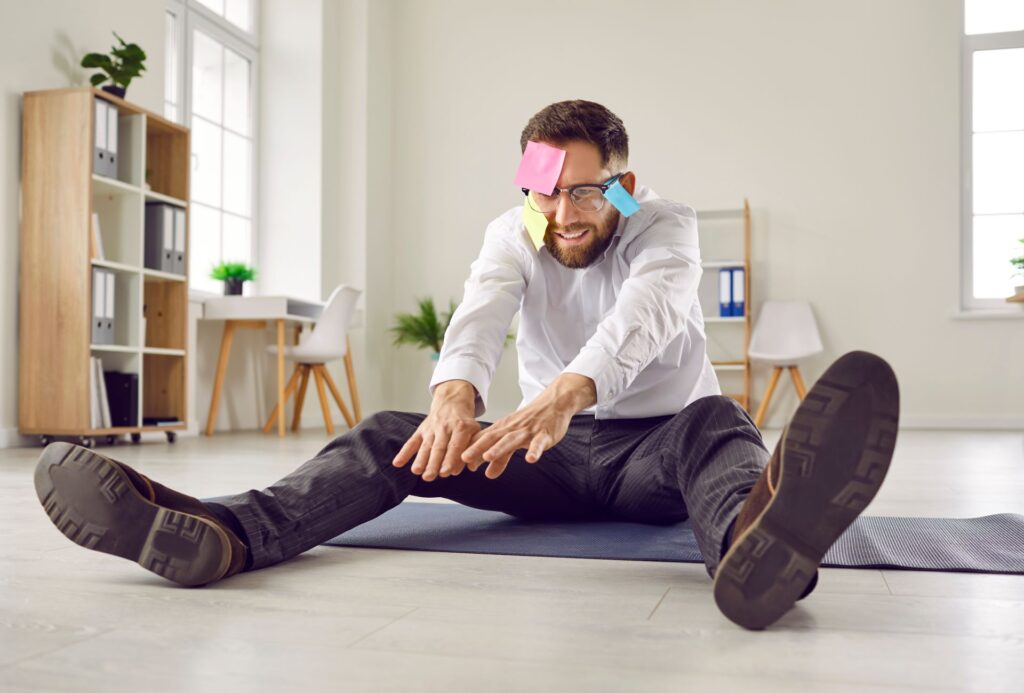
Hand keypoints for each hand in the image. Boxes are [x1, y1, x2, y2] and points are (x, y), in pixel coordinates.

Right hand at [392, 380, 480, 481]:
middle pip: (438, 448)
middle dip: (433, 463)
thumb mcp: (474, 432)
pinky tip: (397, 463)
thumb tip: (458, 470)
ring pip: (425, 446)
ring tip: (416, 471)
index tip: (446, 473)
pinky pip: (412, 442)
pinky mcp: (421, 430)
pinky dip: (404, 452)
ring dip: (420, 460)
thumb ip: (469, 449)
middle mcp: (445, 427)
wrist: (453, 400)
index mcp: (461, 427)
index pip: (455, 445)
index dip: (450, 459)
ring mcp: (431, 428)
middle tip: (430, 477)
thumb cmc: (465, 422)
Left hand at [461, 373, 595, 479]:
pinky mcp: (543, 435)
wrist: (554, 404)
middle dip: (477, 448)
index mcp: (502, 429)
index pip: (481, 440)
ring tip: (488, 457)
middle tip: (463, 459)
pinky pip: (538, 443)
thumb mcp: (513, 439)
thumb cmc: (531, 422)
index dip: (468, 450)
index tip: (454, 462)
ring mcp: (527, 431)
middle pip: (492, 438)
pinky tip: (531, 460)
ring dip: (499, 448)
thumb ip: (501, 458)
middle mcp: (511, 429)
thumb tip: (487, 474)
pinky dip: (535, 451)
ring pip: (511, 440)